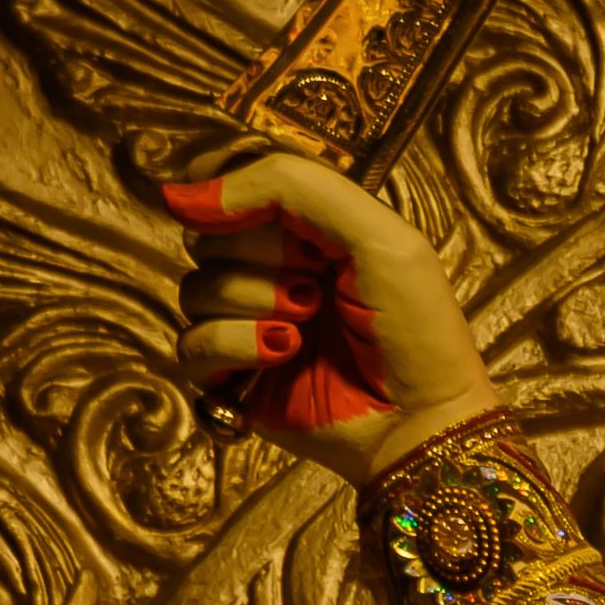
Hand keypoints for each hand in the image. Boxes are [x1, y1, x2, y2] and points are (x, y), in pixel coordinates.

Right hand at [163, 146, 494, 478]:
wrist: (423, 420)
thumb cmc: (415, 325)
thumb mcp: (375, 232)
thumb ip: (289, 187)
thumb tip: (182, 194)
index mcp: (306, 228)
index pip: (230, 184)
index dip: (226, 191)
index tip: (250, 209)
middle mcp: (270, 270)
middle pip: (208, 237)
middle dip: (258, 256)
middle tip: (314, 284)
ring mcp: (248, 323)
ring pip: (196, 289)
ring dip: (252, 301)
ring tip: (306, 323)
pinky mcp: (233, 375)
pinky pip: (191, 345)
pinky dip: (233, 345)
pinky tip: (282, 353)